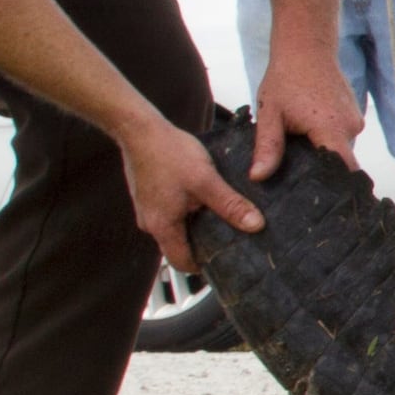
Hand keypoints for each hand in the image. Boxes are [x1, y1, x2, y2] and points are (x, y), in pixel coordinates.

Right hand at [125, 120, 260, 275]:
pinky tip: (202, 198)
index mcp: (162, 227)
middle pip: (180, 247)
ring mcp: (147, 210)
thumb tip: (256, 226)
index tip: (226, 260)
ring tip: (219, 215)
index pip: (183, 263)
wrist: (139, 129)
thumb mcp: (207, 181)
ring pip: (176, 228)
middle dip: (204, 244)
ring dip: (196, 225)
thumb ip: (231, 205)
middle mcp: (150, 223)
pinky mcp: (148, 197)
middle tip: (229, 237)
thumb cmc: (168, 152)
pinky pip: (170, 213)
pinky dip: (187, 211)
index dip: (204, 265)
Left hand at [249, 47, 366, 180]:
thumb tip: (258, 177)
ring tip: (302, 145)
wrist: (305, 47)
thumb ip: (267, 148)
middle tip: (299, 171)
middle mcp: (350, 127)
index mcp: (331, 129)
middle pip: (341, 162)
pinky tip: (310, 130)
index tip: (318, 196)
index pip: (343, 170)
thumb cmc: (286, 79)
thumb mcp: (270, 115)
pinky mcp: (354, 113)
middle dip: (322, 167)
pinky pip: (343, 135)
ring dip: (324, 150)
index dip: (333, 186)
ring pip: (342, 148)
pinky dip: (328, 137)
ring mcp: (356, 119)